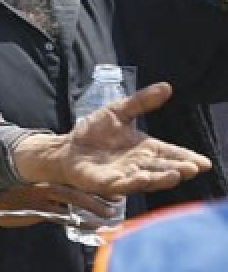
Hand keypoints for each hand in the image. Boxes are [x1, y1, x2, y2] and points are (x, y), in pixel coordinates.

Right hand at [0, 183, 115, 227]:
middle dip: (99, 193)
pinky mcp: (39, 211)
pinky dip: (82, 222)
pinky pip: (65, 217)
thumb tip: (71, 201)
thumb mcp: (32, 186)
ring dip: (94, 207)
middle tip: (118, 199)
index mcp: (46, 175)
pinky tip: (94, 225)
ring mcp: (43, 197)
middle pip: (78, 186)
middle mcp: (47, 183)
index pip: (74, 176)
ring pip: (74, 200)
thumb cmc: (12, 195)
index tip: (112, 184)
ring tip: (110, 214)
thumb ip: (51, 191)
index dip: (94, 181)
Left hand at [13, 82, 209, 197]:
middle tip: (193, 168)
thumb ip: (141, 102)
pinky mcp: (104, 183)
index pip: (170, 154)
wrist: (66, 147)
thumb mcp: (117, 111)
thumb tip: (167, 86)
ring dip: (160, 179)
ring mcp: (122, 175)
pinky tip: (142, 178)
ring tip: (175, 175)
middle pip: (162, 169)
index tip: (204, 162)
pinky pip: (120, 184)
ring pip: (145, 179)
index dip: (187, 158)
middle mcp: (138, 165)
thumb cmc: (94, 132)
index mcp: (145, 149)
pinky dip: (132, 182)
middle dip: (178, 169)